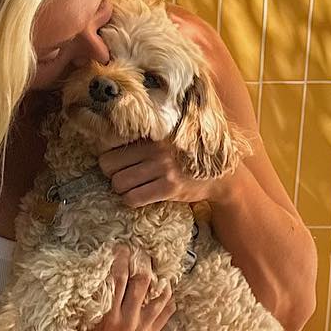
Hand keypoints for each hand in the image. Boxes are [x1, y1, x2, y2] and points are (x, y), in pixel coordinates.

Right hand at [51, 245, 175, 330]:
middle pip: (142, 281)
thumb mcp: (80, 315)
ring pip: (160, 295)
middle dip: (141, 262)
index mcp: (107, 315)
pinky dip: (166, 296)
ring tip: (154, 265)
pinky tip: (163, 285)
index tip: (120, 246)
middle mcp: (128, 322)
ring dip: (158, 277)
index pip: (119, 277)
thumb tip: (103, 265)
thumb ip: (94, 293)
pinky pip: (166, 312)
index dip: (121, 258)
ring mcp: (141, 330)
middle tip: (139, 251)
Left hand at [97, 139, 237, 207]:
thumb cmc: (190, 154)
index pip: (111, 143)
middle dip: (112, 174)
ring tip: (132, 187)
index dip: (109, 155)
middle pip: (109, 165)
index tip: (116, 161)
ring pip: (119, 183)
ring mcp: (163, 168)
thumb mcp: (172, 135)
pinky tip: (140, 196)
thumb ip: (149, 131)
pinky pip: (134, 198)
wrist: (221, 175)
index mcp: (153, 133)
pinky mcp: (169, 188)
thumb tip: (116, 129)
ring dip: (122, 189)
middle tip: (122, 176)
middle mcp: (156, 148)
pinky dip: (131, 200)